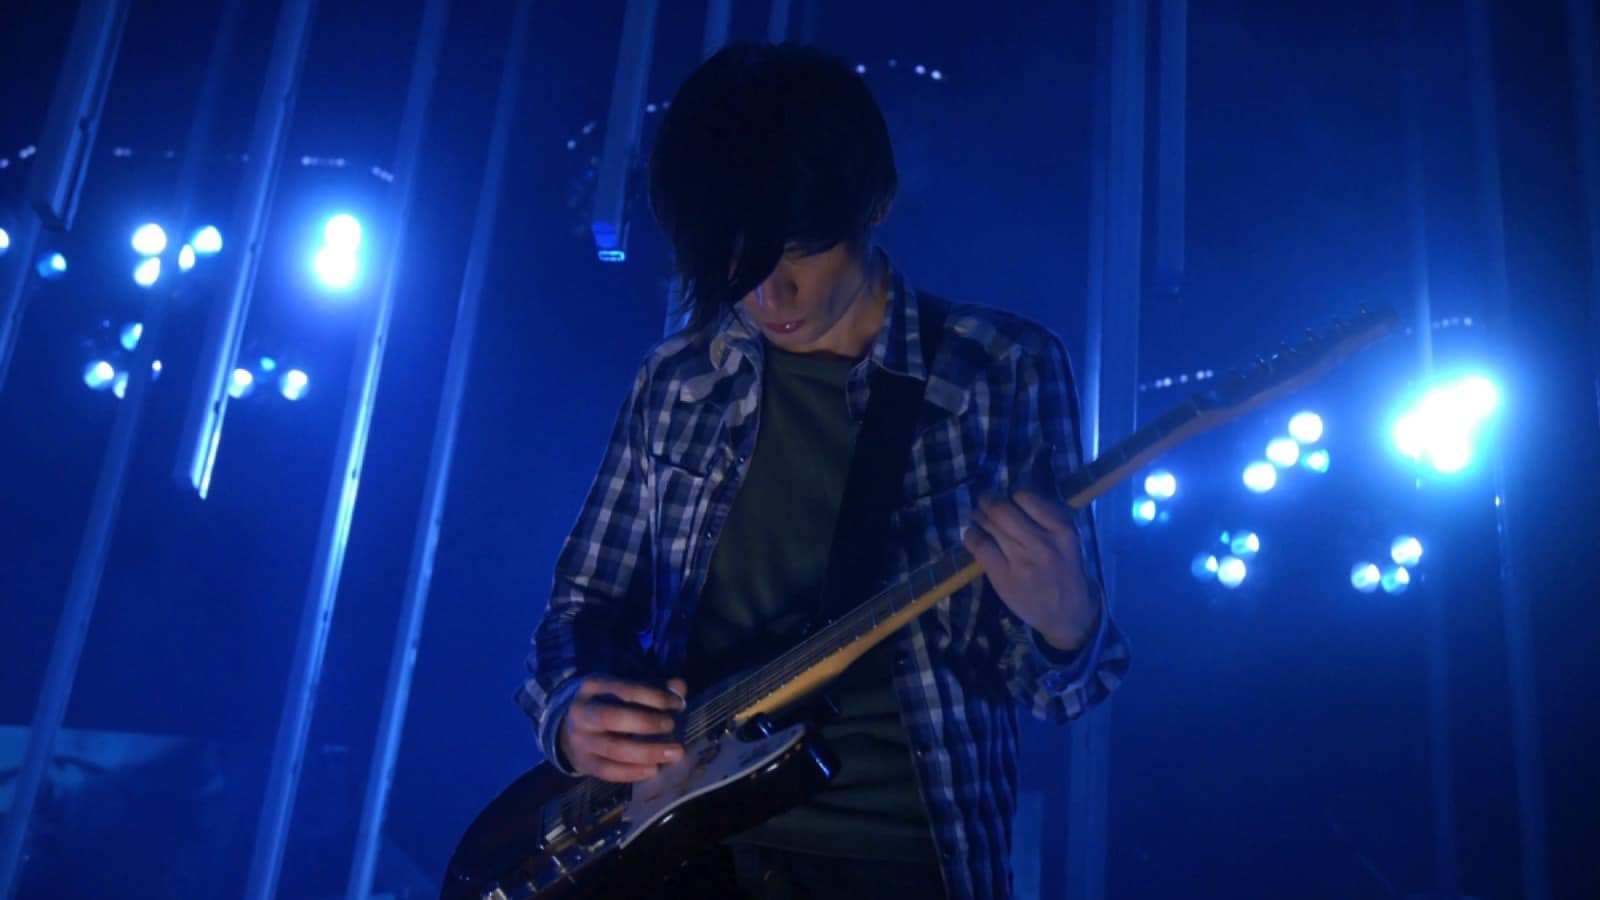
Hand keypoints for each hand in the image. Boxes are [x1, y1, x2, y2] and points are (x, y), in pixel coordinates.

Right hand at [558, 676, 687, 782]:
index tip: (678, 704)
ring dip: (646, 752)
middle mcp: (582, 712)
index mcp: (594, 687)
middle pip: (612, 718)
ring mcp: (580, 739)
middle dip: (646, 723)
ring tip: (673, 753)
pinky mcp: (583, 763)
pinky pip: (608, 771)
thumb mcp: (624, 691)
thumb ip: (653, 689)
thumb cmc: (607, 705)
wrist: (571, 729)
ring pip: (613, 748)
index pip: (626, 690)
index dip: (654, 697)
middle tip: (672, 726)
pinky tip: (654, 769)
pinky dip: (632, 772)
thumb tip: (680, 686)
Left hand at [962, 490, 1098, 651]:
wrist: (1068, 613)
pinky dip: (971, 535)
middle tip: (984, 500)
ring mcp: (1022, 562)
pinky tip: (973, 535)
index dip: (1012, 494)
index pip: (1026, 497)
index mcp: (1063, 530)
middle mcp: (1043, 544)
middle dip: (988, 500)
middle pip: (1002, 510)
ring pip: (990, 526)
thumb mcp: (1068, 539)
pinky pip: (980, 546)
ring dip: (979, 516)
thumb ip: (1048, 516)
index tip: (1007, 496)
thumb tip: (1012, 493)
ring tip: (978, 516)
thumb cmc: (1066, 570)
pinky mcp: (1004, 578)